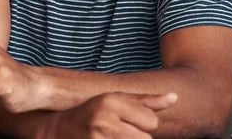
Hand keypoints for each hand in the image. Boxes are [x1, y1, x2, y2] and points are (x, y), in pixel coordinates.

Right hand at [46, 92, 177, 138]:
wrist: (57, 131)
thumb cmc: (90, 115)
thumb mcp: (113, 101)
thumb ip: (144, 101)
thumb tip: (175, 97)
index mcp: (110, 102)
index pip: (152, 121)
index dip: (142, 125)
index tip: (125, 123)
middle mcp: (103, 119)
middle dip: (137, 138)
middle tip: (118, 134)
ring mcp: (97, 138)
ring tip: (112, 138)